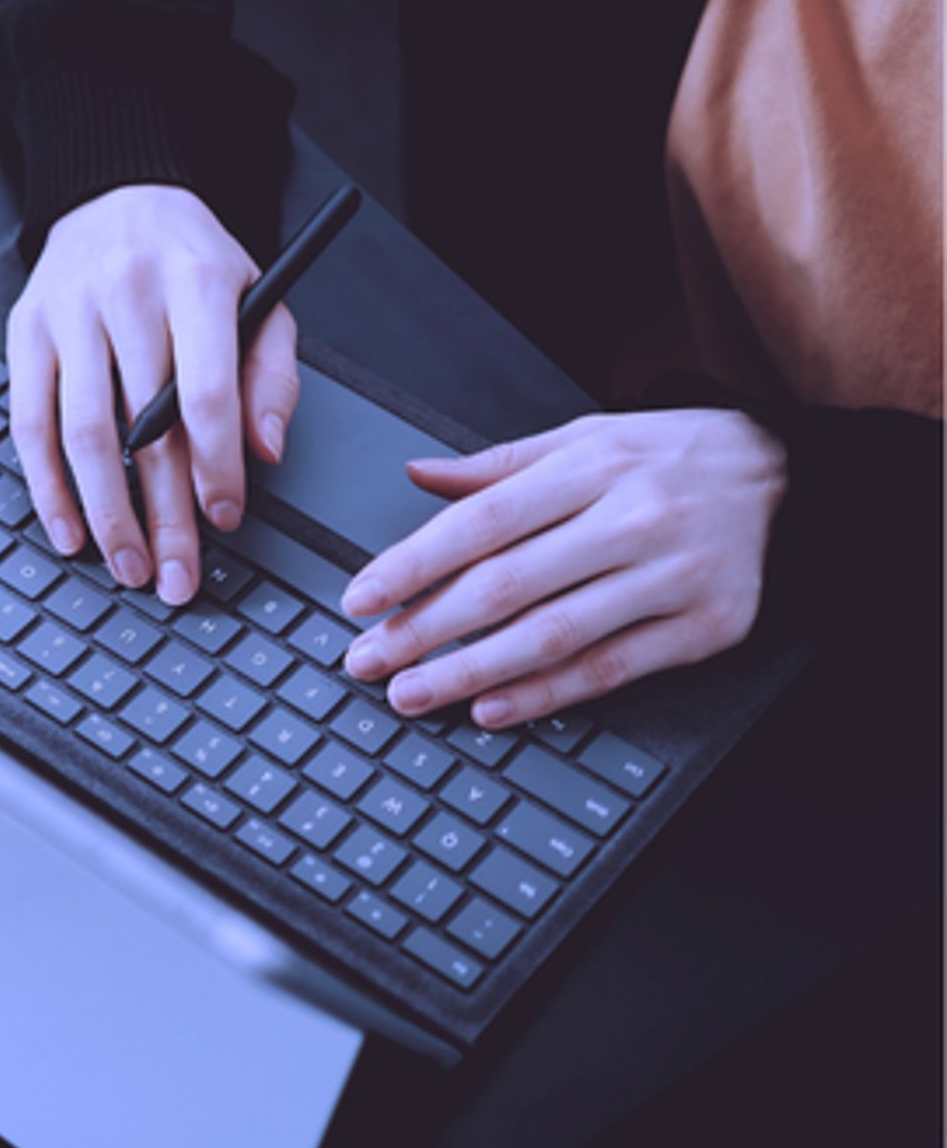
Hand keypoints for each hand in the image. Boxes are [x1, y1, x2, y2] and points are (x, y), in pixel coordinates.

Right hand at [6, 184, 299, 603]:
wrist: (119, 195)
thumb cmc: (193, 263)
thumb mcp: (260, 299)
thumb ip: (271, 376)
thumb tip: (263, 452)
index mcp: (195, 282)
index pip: (204, 392)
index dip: (216, 467)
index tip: (225, 519)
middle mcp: (126, 293)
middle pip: (144, 427)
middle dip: (163, 515)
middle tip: (176, 575)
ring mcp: (68, 313)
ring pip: (83, 433)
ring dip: (105, 512)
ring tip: (127, 565)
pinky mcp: (25, 331)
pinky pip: (29, 423)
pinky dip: (47, 486)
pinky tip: (69, 529)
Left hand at [340, 410, 787, 726]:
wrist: (787, 478)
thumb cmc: (667, 458)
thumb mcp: (583, 438)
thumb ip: (497, 466)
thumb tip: (417, 475)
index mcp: (589, 467)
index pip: (480, 523)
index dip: (412, 565)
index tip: (360, 599)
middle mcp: (629, 521)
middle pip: (506, 586)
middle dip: (425, 629)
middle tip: (368, 661)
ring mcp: (670, 578)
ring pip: (553, 636)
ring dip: (471, 672)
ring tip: (412, 694)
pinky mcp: (705, 628)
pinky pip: (610, 670)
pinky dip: (546, 695)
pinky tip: (492, 709)